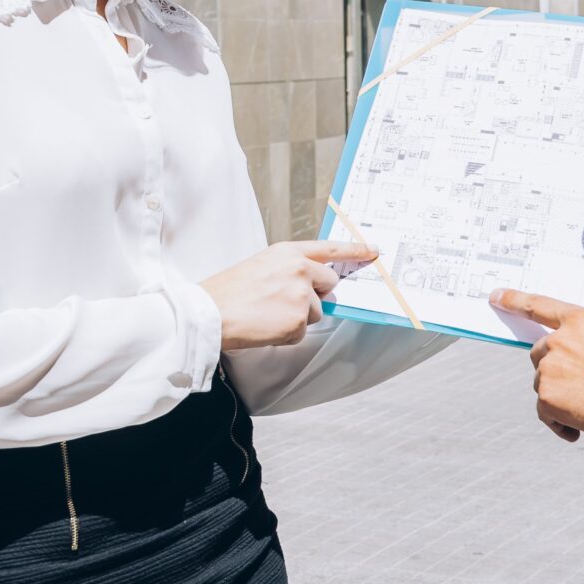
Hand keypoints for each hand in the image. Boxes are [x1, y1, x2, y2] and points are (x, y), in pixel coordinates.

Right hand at [206, 241, 372, 350]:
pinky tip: (266, 326)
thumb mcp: (261, 265)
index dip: (355, 251)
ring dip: (297, 318)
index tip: (373, 251)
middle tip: (287, 301)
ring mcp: (301, 295)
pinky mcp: (298, 320)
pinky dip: (287, 334)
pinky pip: (302, 331)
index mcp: (288, 252)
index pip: (330, 249)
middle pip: (329, 285)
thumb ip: (289, 268)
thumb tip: (310, 284)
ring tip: (267, 314)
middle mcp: (299, 269)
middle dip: (316, 295)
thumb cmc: (229, 291)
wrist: (210, 313)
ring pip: (316, 312)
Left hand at [493, 288, 583, 444]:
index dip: (514, 300)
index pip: (539, 306)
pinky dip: (560, 422)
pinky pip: (546, 413)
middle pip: (540, 351)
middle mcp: (558, 343)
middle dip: (555, 364)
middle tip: (583, 380)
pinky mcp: (547, 401)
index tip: (495, 297)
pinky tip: (580, 429)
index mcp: (579, 321)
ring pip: (544, 382)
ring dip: (560, 394)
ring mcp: (549, 372)